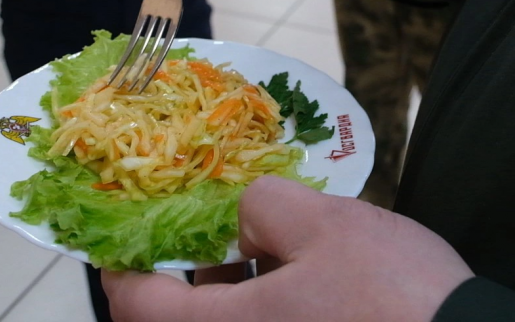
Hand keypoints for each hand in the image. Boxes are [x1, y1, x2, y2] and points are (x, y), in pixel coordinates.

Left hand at [102, 176, 473, 321]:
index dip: (122, 264)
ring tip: (272, 244)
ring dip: (234, 289)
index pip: (137, 305)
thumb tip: (242, 216)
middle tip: (214, 228)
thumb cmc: (392, 295)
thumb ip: (261, 206)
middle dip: (192, 271)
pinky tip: (306, 278)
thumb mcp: (322, 223)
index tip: (127, 233)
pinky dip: (268, 307)